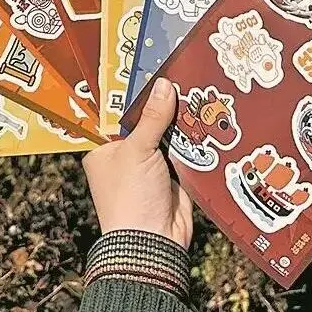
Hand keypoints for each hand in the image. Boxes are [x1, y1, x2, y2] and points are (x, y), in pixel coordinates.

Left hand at [82, 79, 193, 249]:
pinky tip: (207, 115)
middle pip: (145, 121)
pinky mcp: (173, 176)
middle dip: (161, 104)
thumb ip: (153, 118)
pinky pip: (184, 150)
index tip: (150, 68)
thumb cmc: (130, 197)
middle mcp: (125, 156)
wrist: (154, 243)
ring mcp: (150, 166)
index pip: (117, 114)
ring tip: (197, 87)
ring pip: (167, 134)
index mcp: (104, 149)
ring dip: (180, 119)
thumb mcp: (138, 151)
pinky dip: (193, 138)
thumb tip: (164, 85)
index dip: (133, 94)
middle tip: (179, 72)